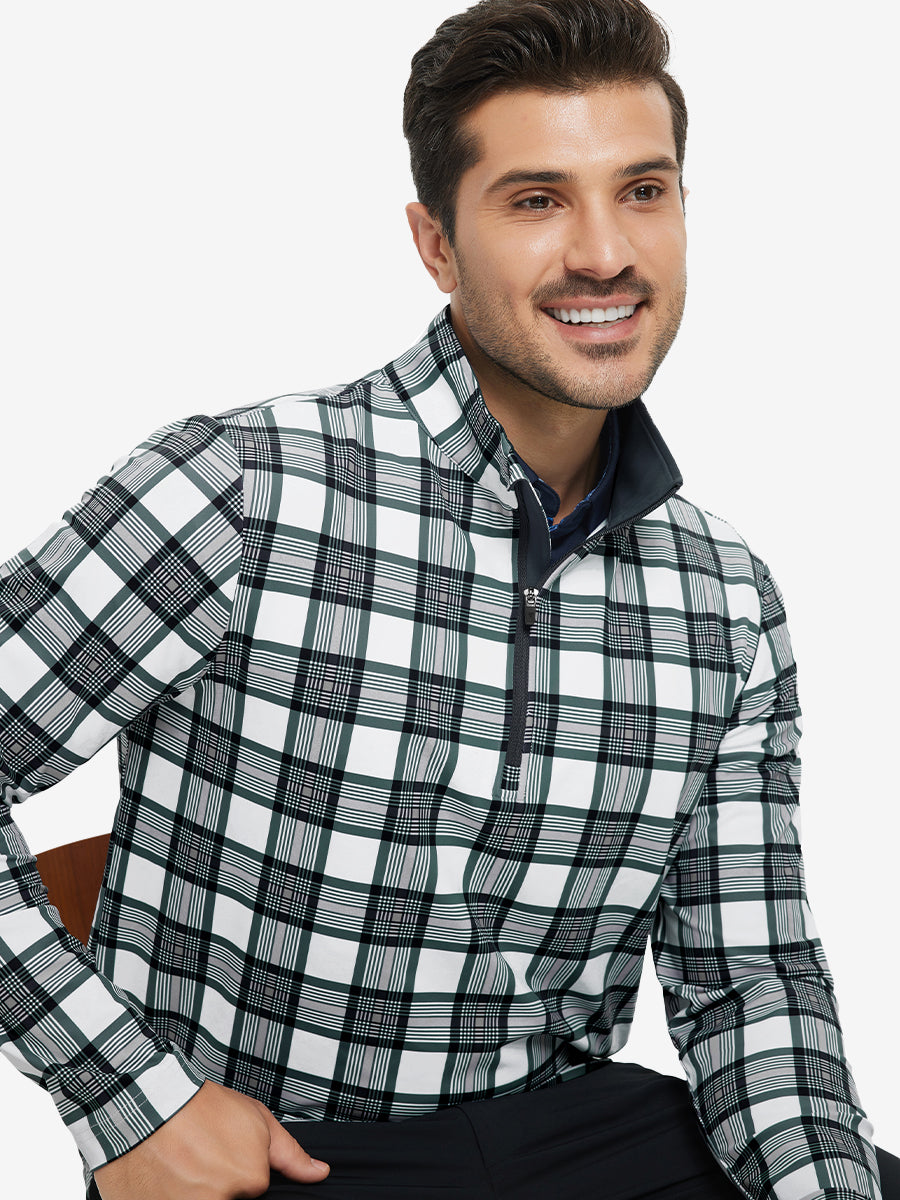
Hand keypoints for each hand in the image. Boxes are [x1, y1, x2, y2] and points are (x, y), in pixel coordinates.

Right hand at [93, 1079, 329, 1198]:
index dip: (238, 1168)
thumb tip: (320, 1174)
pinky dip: (168, 1195)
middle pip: (226, 1197)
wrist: (149, 1100)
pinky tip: (163, 1177)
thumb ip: (289, 1154)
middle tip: (199, 1157)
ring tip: (180, 1164)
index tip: (221, 1151)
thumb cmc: (203, 1107)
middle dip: (215, 1182)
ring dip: (190, 1189)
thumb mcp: (256, 1119)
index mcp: (250, 1180)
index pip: (253, 1188)